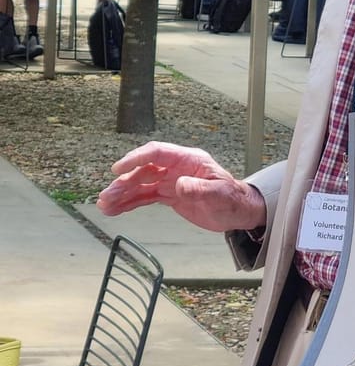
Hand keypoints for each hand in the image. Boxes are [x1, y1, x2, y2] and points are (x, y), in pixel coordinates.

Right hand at [96, 141, 265, 232]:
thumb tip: (179, 185)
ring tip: (105, 206)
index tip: (119, 168)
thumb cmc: (233, 199)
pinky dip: (130, 203)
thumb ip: (200, 189)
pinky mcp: (169, 195)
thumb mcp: (220, 195)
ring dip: (122, 194)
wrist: (239, 212)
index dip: (136, 158)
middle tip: (107, 196)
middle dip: (124, 183)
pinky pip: (145, 197)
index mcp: (188, 160)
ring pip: (141, 185)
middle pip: (144, 170)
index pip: (157, 153)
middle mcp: (176, 168)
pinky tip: (115, 209)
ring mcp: (171, 181)